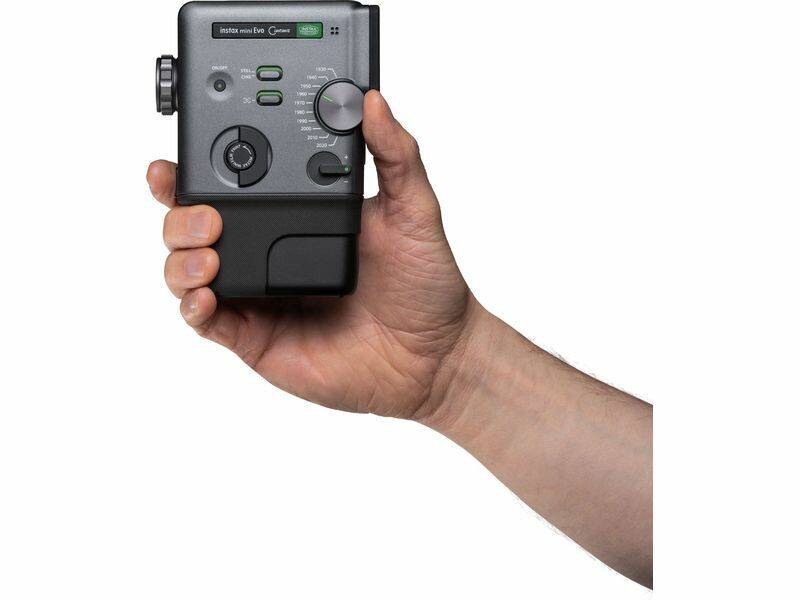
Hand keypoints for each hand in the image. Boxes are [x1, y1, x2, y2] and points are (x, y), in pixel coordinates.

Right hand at [147, 91, 475, 418]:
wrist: (434, 355)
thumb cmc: (425, 284)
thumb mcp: (414, 209)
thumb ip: (395, 154)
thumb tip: (370, 101)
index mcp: (296, 213)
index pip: (234, 183)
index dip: (195, 169)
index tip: (178, 157)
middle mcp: (269, 249)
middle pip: (195, 223)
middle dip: (179, 212)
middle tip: (203, 214)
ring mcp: (258, 295)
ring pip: (188, 270)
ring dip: (181, 257)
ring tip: (208, 255)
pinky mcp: (255, 337)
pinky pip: (206, 322)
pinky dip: (193, 307)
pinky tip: (205, 295)